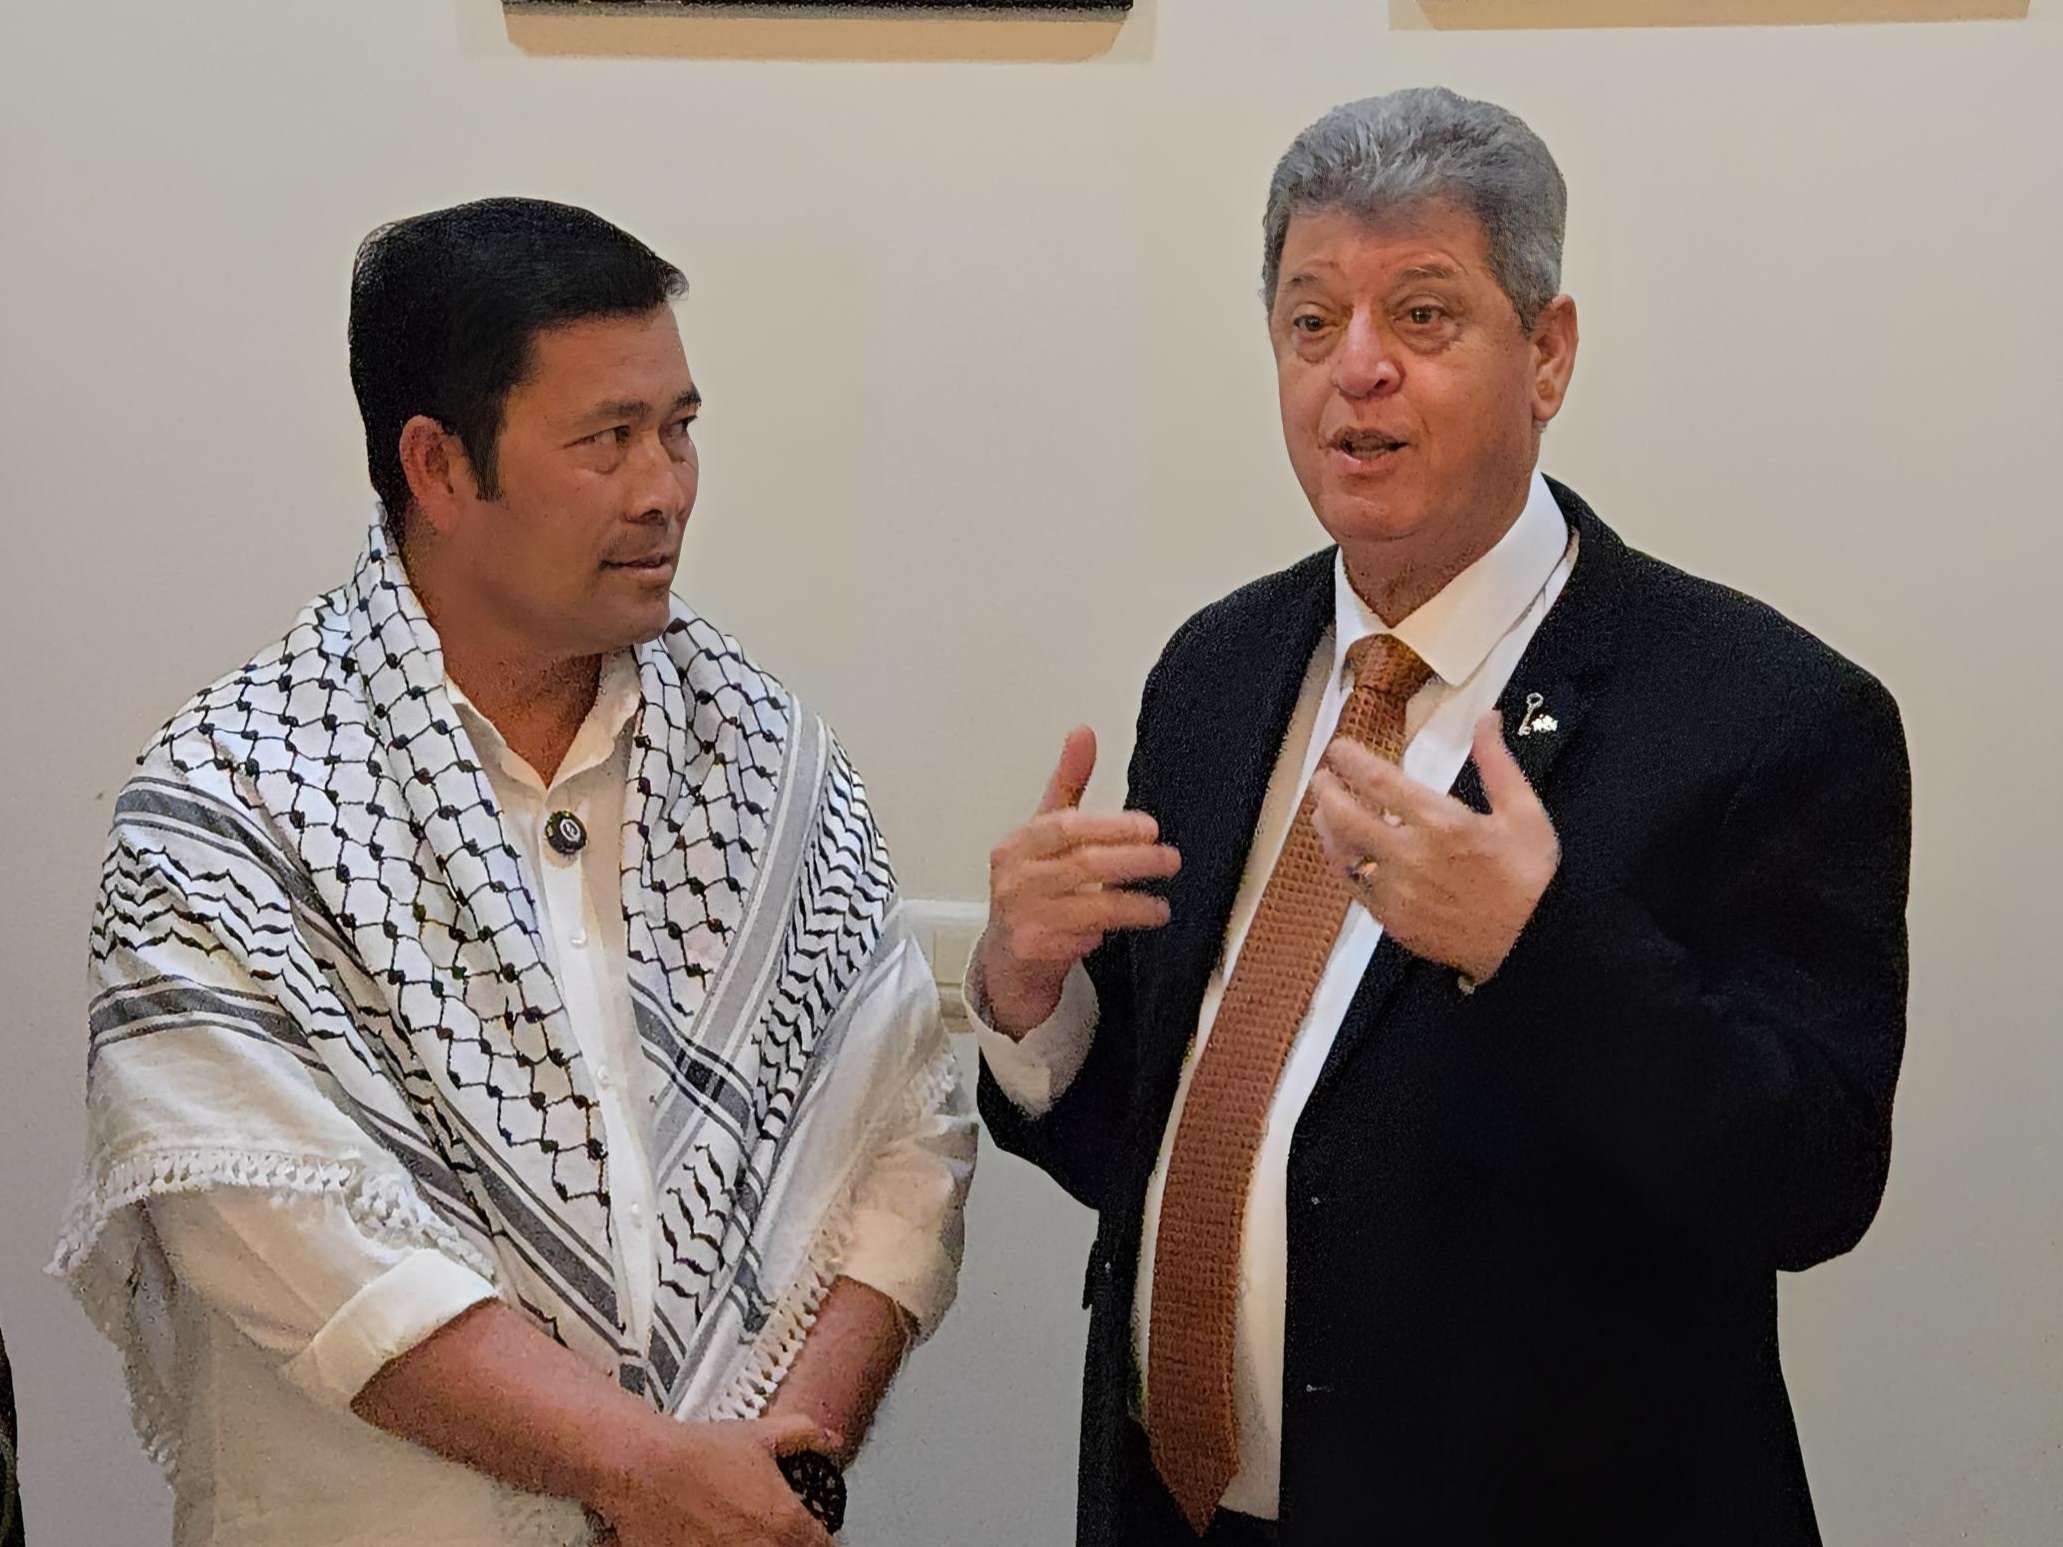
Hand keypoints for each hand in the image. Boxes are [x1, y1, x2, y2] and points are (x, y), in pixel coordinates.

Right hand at [592, 1414, 837, 1546]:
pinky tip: (712, 1543)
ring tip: (736, 1537)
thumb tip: (830, 1440)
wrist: (642, 1468)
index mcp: (787, 1525)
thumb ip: (803, 1435)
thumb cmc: (697, 1453)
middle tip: (770, 1535)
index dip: (816, 1541)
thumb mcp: (759, 1435)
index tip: (806, 1535)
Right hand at [974, 726, 1180, 1037]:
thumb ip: (1066, 785)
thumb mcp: (1044, 833)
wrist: (1007, 957)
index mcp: (1019, 843)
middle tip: (1170, 859)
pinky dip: (1107, 933)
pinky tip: (1127, 927)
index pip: (1067, 826)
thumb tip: (1083, 734)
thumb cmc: (1030, 887)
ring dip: (1133, 905)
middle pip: (1083, 864)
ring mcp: (1022, 916)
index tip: (1149, 827)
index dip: (1112, 826)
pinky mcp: (1033, 950)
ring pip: (1089, 907)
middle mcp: (1016, 878)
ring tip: (1161, 905)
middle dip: (1134, 861)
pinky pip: (1082, 939)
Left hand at [1309, 712, 1558, 984]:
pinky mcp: (1393, 921)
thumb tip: (1487, 719)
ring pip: (1343, 855)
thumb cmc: (1531, 877)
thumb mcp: (1524, 812)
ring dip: (1328, 829)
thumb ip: (1497, 763)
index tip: (1339, 749)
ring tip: (1324, 811)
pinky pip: (1355, 887)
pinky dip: (1345, 865)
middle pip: (1345, 816)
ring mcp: (1396, 892)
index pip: (1378, 781)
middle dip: (1326, 791)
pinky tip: (1346, 853)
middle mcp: (1410, 856)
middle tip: (1322, 778)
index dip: (1350, 760)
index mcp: (1441, 823)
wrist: (1533, 944)